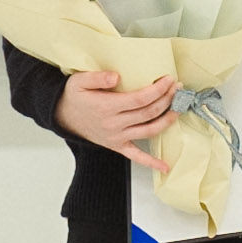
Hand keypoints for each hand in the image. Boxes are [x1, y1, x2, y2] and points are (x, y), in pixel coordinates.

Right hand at [61, 70, 175, 158]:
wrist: (63, 116)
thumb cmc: (73, 97)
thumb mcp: (79, 81)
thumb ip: (98, 77)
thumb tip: (117, 76)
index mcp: (107, 107)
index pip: (140, 99)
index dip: (158, 90)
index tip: (169, 80)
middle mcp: (114, 124)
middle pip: (149, 113)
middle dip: (167, 99)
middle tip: (177, 87)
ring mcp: (117, 137)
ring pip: (149, 131)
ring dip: (167, 120)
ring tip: (178, 108)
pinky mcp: (117, 146)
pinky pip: (136, 156)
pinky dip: (151, 162)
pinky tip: (165, 166)